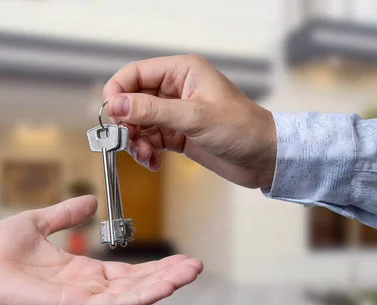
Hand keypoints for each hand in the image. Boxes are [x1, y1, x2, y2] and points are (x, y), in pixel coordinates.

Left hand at [0, 195, 202, 304]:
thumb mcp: (38, 223)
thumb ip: (65, 214)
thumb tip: (91, 202)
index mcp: (79, 271)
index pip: (125, 272)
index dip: (152, 266)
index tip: (178, 257)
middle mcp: (84, 288)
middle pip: (135, 285)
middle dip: (166, 276)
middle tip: (195, 266)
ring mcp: (80, 300)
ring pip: (130, 295)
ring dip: (162, 284)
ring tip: (190, 272)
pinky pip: (112, 304)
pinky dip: (141, 296)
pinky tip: (164, 286)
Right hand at [103, 54, 276, 188]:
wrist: (265, 158)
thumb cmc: (242, 129)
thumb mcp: (193, 117)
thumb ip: (152, 110)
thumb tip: (116, 105)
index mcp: (182, 72)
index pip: (135, 74)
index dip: (118, 92)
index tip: (111, 115)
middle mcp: (176, 89)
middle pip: (133, 101)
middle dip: (127, 123)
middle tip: (128, 141)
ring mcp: (176, 113)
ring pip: (139, 123)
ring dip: (136, 142)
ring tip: (146, 156)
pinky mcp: (177, 134)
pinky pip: (150, 140)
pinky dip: (146, 152)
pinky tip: (154, 162)